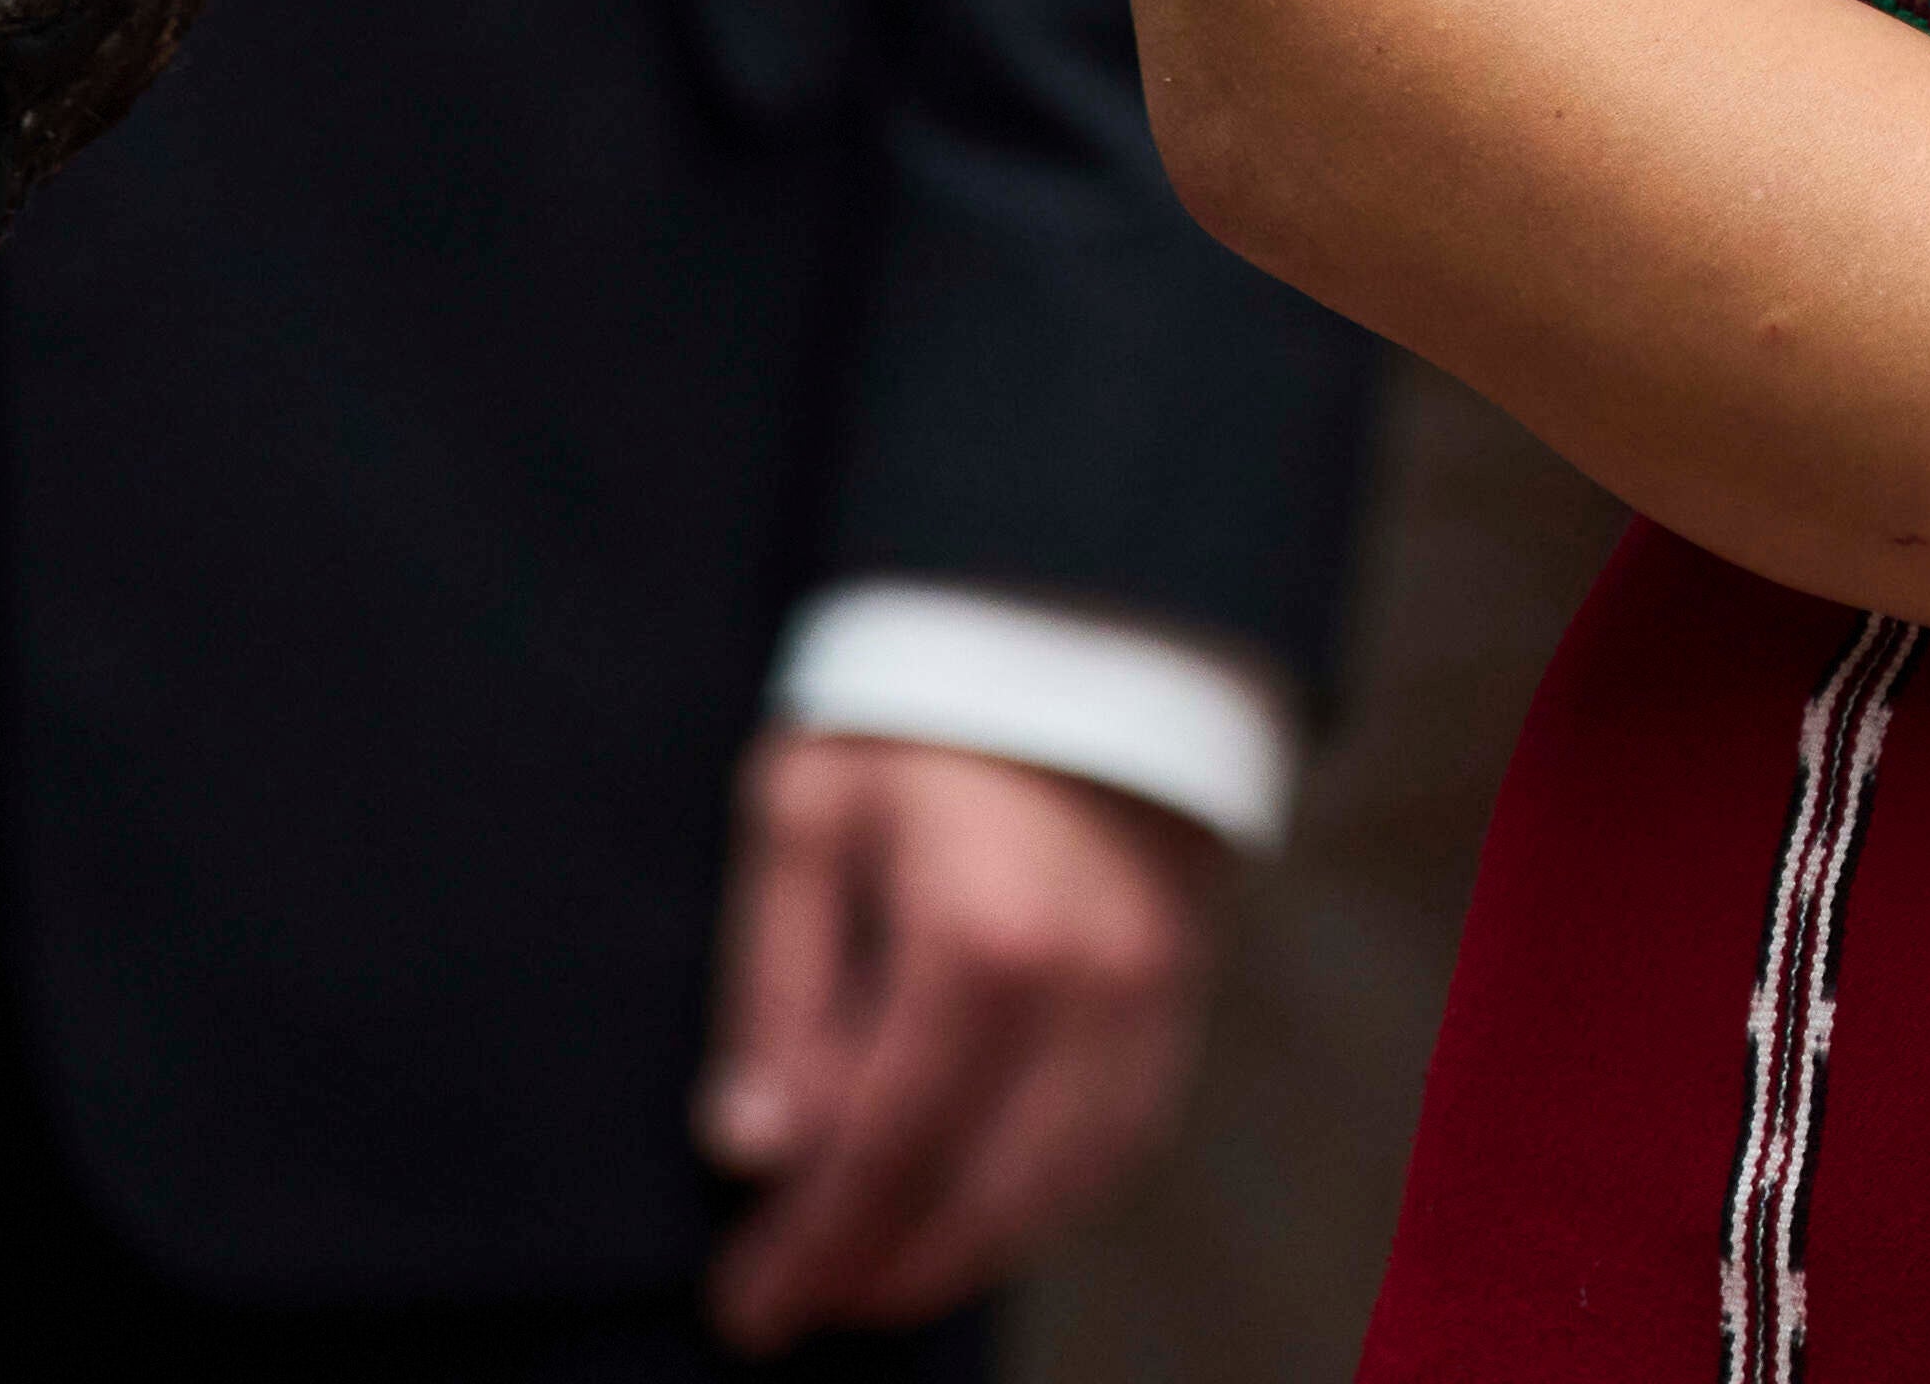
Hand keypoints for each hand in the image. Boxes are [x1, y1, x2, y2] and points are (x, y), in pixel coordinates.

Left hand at [692, 732, 1223, 1354]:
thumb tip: (754, 1148)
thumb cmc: (921, 716)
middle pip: (978, 1193)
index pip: (884, 1148)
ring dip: (965, 1253)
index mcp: (976, 936)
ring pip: (1063, 1185)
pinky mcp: (1183, 987)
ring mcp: (1150, 990)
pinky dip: (1050, 1202)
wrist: (1085, 621)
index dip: (811, 1247)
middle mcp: (1083, 982)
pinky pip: (1125, 1138)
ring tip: (875, 1281)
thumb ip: (778, 988)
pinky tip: (980, 1217)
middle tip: (797, 1307)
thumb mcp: (807, 814)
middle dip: (879, 1271)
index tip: (747, 1308)